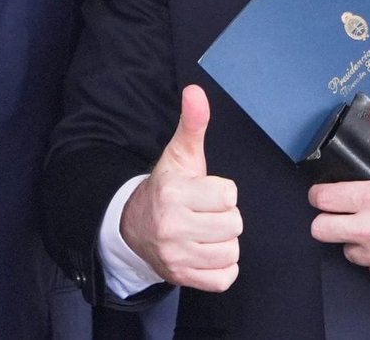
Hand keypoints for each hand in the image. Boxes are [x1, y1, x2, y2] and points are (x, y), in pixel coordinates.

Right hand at [119, 84, 241, 290]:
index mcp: (174, 193)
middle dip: (225, 216)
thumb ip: (193, 123)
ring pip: (231, 251)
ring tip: (205, 231)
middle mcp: (172, 227)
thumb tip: (195, 91)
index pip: (228, 194)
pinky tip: (206, 251)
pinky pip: (225, 278)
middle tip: (205, 212)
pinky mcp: (182, 278)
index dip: (222, 191)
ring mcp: (176, 257)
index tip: (205, 191)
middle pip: (234, 224)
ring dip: (224, 242)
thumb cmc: (168, 187)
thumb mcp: (180, 154)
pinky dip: (221, 267)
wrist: (135, 225)